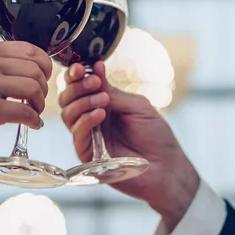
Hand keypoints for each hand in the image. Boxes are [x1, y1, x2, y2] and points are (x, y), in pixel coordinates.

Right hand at [0, 40, 51, 161]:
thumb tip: (23, 73)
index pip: (30, 49)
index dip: (43, 66)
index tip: (42, 79)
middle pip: (36, 69)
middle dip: (43, 86)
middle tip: (36, 101)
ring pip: (35, 88)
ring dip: (39, 104)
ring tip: (32, 113)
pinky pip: (27, 113)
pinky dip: (34, 121)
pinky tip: (31, 126)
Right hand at [58, 61, 198, 229]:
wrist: (166, 167)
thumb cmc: (156, 136)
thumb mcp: (137, 106)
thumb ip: (113, 92)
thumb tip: (96, 68)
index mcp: (102, 104)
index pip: (80, 87)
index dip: (76, 75)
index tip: (81, 66)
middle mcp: (91, 119)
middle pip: (67, 99)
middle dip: (77, 87)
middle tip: (94, 82)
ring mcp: (88, 137)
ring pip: (67, 114)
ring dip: (82, 102)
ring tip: (102, 99)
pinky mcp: (88, 155)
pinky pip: (77, 134)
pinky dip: (86, 120)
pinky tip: (101, 114)